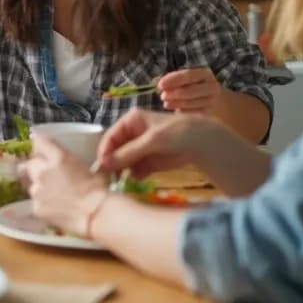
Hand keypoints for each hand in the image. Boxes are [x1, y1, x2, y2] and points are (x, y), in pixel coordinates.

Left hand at [20, 135, 108, 237]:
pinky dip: (42, 202)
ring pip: (31, 183)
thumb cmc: (100, 192)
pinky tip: (54, 207)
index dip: (40, 144)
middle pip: (31, 162)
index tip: (41, 146)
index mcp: (58, 157)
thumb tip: (91, 161)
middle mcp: (43, 171)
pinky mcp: (35, 207)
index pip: (39, 141)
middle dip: (37, 165)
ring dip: (39, 184)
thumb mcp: (95, 169)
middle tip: (49, 172)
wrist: (97, 215)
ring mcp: (37, 190)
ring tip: (54, 192)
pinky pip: (35, 201)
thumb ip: (82, 163)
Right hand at [95, 108, 230, 176]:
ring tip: (121, 181)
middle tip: (108, 178)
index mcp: (129, 122)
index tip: (100, 168)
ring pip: (122, 163)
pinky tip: (135, 179)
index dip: (104, 153)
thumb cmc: (177, 133)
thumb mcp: (151, 141)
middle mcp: (131, 135)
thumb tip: (102, 164)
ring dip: (121, 172)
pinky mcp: (147, 162)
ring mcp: (139, 149)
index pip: (109, 138)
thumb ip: (127, 153)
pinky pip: (134, 171)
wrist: (202, 143)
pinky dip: (133, 176)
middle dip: (112, 164)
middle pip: (114, 151)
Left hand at [157, 67, 224, 114]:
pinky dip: (183, 112)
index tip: (160, 85)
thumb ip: (173, 80)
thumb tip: (156, 83)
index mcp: (205, 74)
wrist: (219, 102)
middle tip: (162, 96)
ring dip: (176, 104)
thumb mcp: (188, 80)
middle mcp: (211, 87)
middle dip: (174, 94)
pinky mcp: (210, 113)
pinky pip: (193, 113)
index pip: (188, 75)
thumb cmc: (195, 87)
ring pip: (191, 103)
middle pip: (191, 90)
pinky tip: (176, 111)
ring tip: (166, 104)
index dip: (173, 80)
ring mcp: (212, 101)